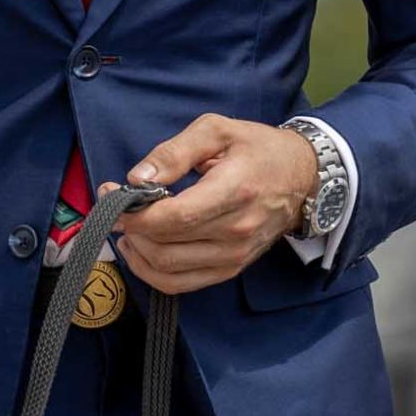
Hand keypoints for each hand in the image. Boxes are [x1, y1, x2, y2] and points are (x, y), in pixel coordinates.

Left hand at [106, 113, 318, 294]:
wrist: (303, 177)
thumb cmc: (258, 149)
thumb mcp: (215, 131)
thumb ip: (173, 152)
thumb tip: (137, 178)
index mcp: (234, 191)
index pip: (175, 218)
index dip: (135, 212)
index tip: (112, 194)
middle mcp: (237, 231)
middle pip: (165, 246)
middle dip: (129, 227)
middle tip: (116, 205)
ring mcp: (236, 255)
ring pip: (168, 270)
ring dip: (136, 251)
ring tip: (127, 226)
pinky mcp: (231, 269)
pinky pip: (181, 284)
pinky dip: (152, 272)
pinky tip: (141, 249)